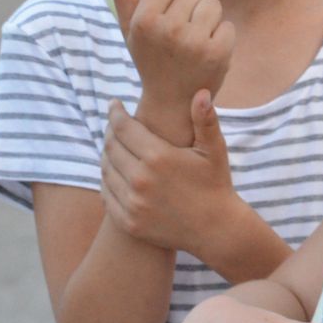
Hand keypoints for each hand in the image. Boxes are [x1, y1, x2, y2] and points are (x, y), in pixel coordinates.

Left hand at [102, 91, 239, 255]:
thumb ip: (205, 120)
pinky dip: (107, 180)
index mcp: (158, 157)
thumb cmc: (215, 184)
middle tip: (114, 125)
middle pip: (111, 147)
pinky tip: (115, 173)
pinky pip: (107, 195)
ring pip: (106, 171)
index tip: (114, 104)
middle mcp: (141, 180)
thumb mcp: (214, 150)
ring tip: (114, 147)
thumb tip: (202, 92)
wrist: (216, 230)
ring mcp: (133, 203)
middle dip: (110, 132)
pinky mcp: (129, 222)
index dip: (115, 113)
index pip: (123, 127)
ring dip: (107, 155)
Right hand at [115, 0, 236, 116]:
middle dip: (189, 11)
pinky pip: (227, 25)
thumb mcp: (130, 29)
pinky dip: (221, 38)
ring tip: (194, 43)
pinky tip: (208, 54)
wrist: (171, 102)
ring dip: (207, 21)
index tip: (165, 21)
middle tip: (179, 39)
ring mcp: (194, 42)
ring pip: (212, 5)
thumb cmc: (151, 58)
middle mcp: (168, 30)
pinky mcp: (218, 53)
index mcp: (144, 20)